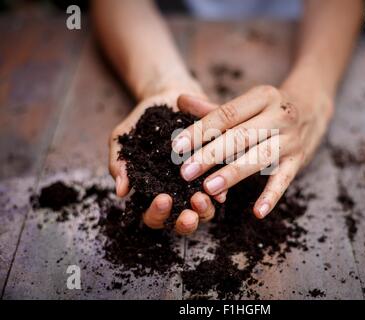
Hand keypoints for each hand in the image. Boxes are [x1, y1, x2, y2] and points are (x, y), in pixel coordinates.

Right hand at [109, 87, 225, 234]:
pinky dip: (222, 190)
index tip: (162, 199)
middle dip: (185, 222)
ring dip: (205, 211)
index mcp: (154, 193)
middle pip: (182, 221)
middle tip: (189, 214)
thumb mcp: (123, 140)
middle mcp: (178, 194)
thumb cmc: (141, 123)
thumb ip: (119, 164)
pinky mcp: (217, 171)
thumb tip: (120, 191)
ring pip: (205, 210)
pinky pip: (222, 186)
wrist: (168, 97)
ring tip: (203, 199)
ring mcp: (199, 185)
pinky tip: (222, 189)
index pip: (154, 217)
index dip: (157, 215)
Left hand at [174, 82, 333, 218]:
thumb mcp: (246, 103)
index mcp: (263, 96)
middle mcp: (280, 115)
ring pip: (260, 157)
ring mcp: (291, 139)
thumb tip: (179, 100)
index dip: (200, 131)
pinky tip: (257, 212)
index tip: (177, 147)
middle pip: (241, 136)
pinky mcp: (299, 160)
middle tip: (186, 172)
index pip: (227, 114)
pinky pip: (284, 180)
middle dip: (211, 155)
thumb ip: (213, 108)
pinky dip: (271, 197)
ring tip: (208, 188)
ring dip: (233, 173)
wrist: (311, 109)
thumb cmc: (267, 109)